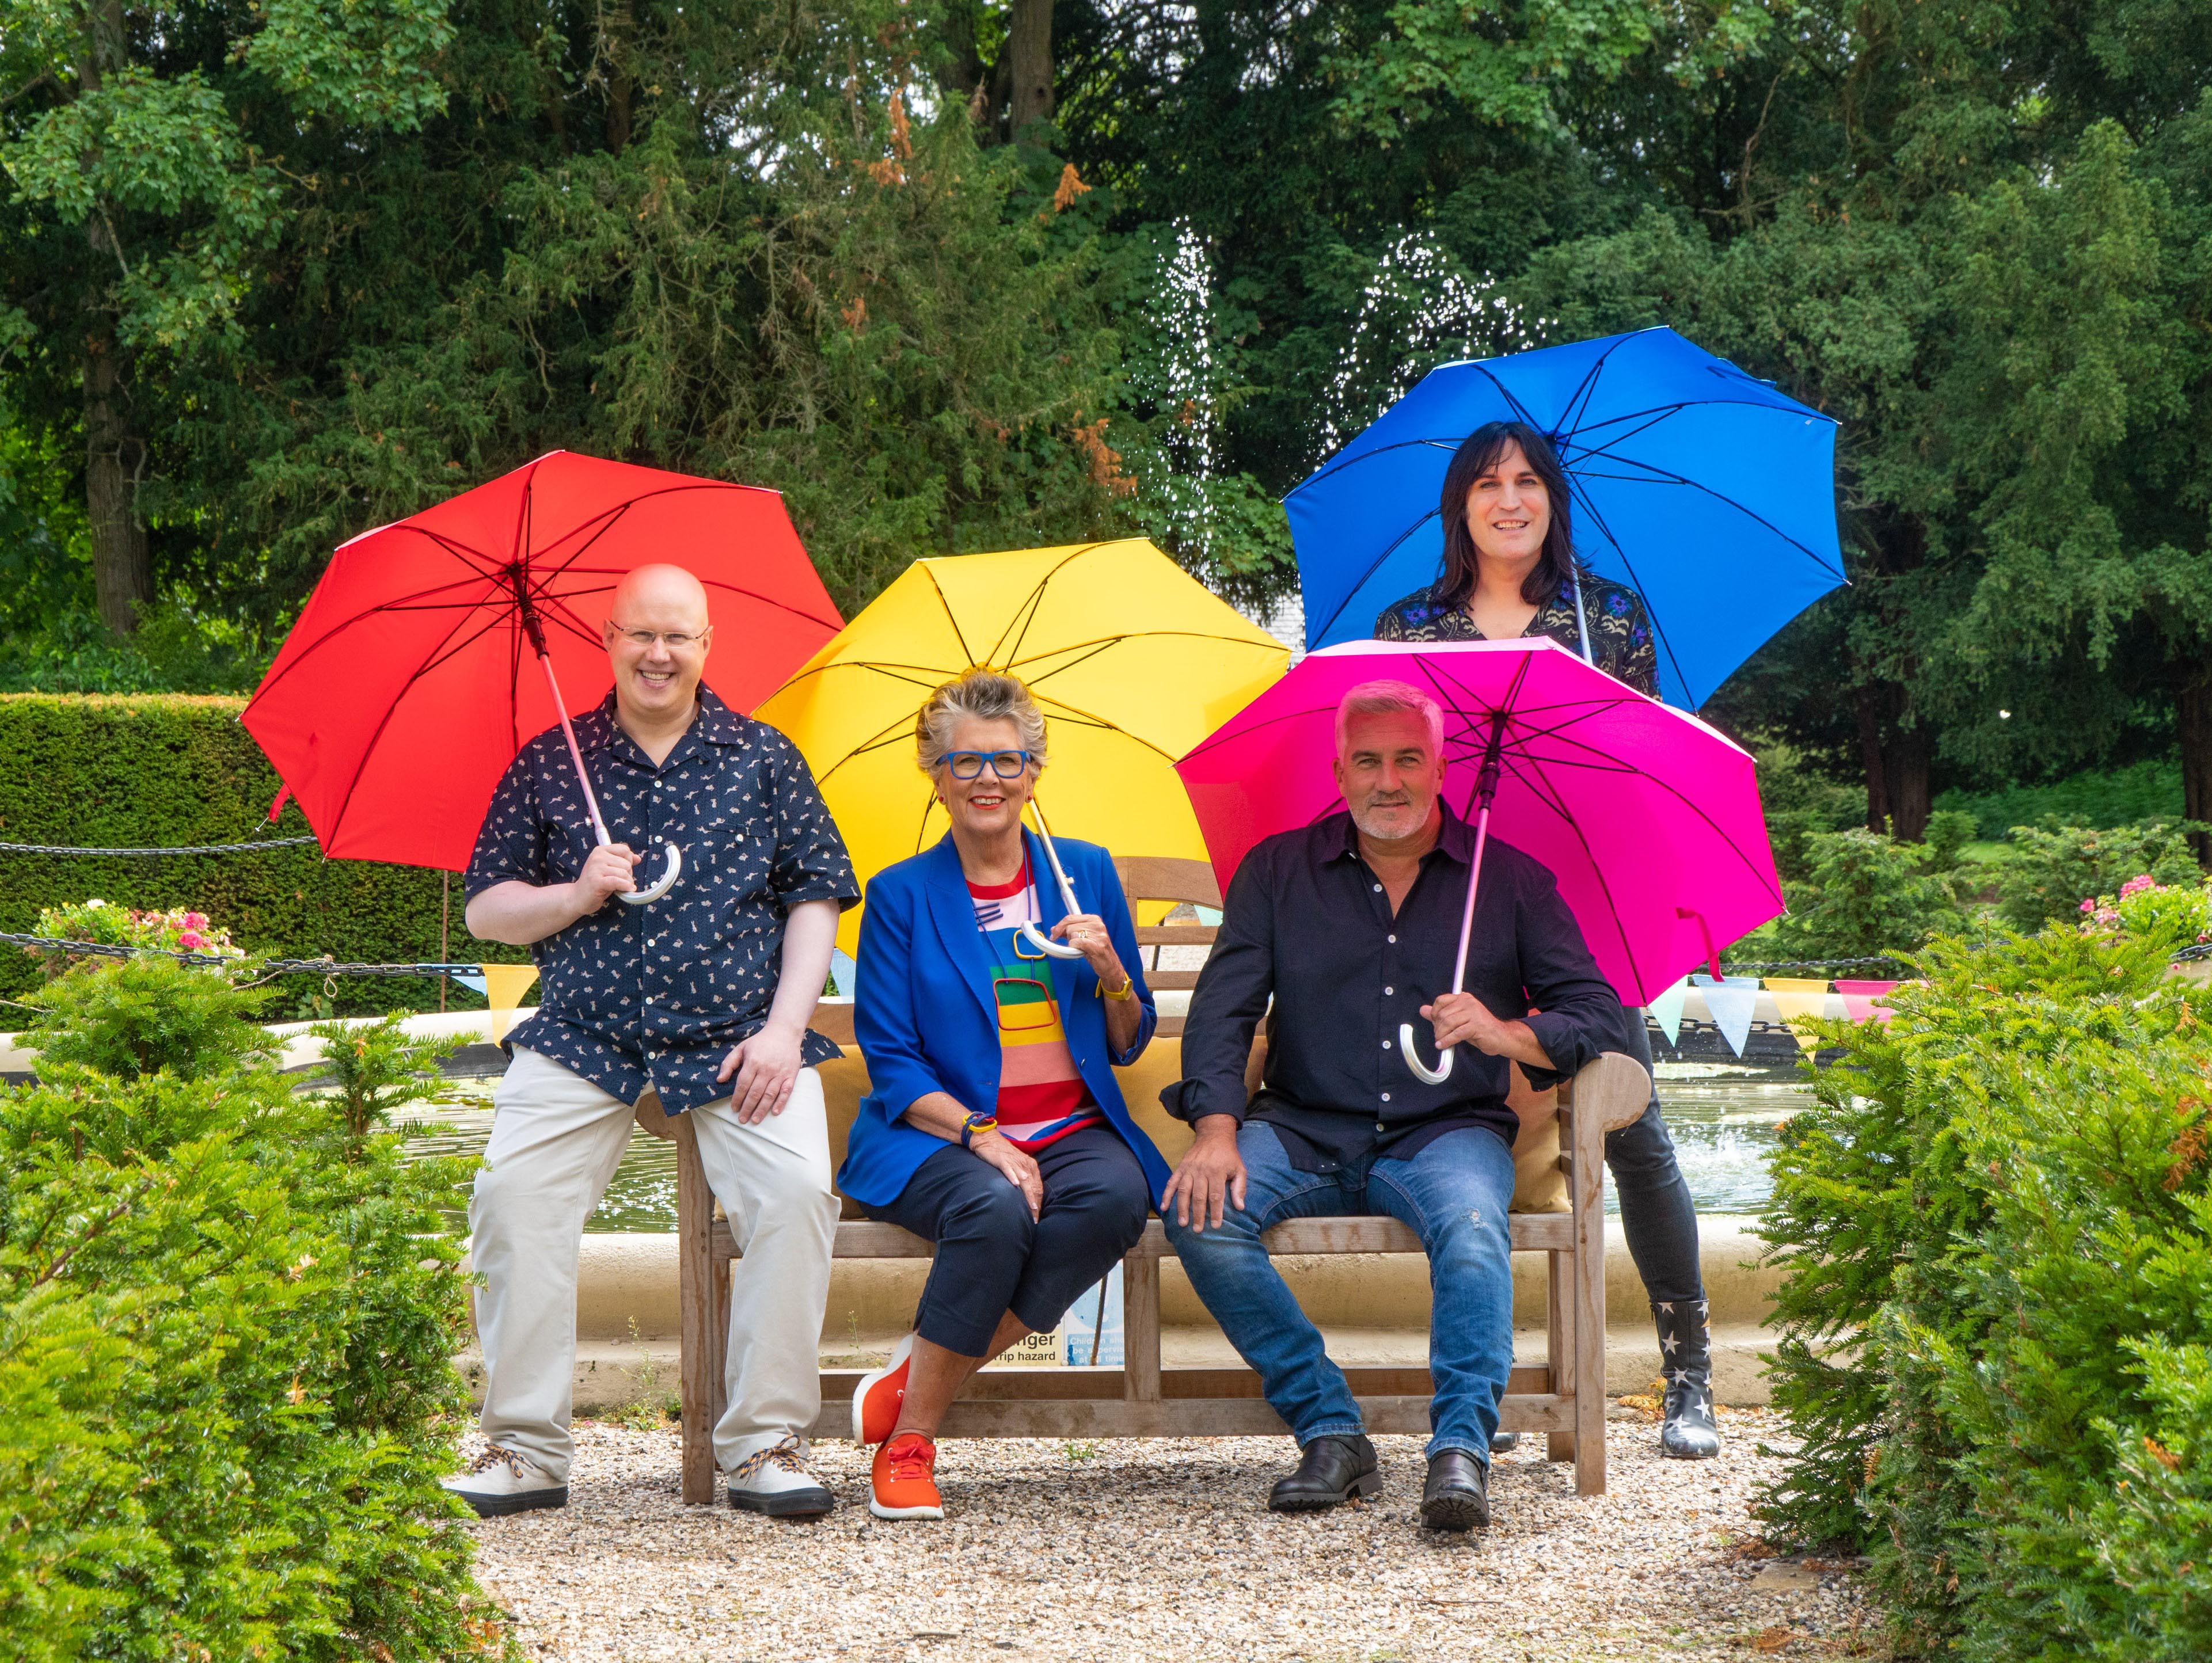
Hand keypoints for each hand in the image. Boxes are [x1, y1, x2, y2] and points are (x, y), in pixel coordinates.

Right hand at [572, 842, 640, 912]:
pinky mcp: (596, 881)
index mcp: (600, 851)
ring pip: (624, 873)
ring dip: (626, 883)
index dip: (629, 861)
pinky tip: (627, 890)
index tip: (623, 870)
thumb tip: (638, 858)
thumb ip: (622, 861)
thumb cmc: (595, 883)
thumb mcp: (609, 868)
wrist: (577, 897)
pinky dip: (625, 886)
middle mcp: (597, 857)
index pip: (625, 850)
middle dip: (628, 874)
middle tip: (618, 881)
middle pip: (627, 863)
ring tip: (618, 887)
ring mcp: (596, 868)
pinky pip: (618, 881)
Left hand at [717, 1021, 803, 1122]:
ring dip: (762, 1109)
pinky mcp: (791, 1075)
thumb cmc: (760, 1042)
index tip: (734, 1108)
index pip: (743, 1085)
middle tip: (742, 1119)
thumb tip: (720, 1080)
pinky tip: (774, 1112)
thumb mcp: (741, 1048)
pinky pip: (786, 1092)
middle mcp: (766, 1069)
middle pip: (755, 1093)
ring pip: (770, 1095)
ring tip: (755, 1120)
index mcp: (753, 1061)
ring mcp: (780, 1073)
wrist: (784, 1033)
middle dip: (747, 1108)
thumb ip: (729, 1063)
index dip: (737, 1098)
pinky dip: (781, 1103)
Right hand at [969, 1129, 1042, 1217]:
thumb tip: (1026, 1197)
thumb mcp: (1016, 1166)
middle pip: (1033, 1187)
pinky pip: (1009, 1169)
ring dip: (1028, 1196)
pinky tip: (1016, 1185)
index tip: (1037, 1216)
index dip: (1039, 1203)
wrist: (987, 1139)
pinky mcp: (1002, 1160)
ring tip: (1031, 1209)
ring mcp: (1014, 1162)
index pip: (1038, 1188)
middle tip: (1035, 1219)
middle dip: (1035, 1205)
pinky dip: (1013, 1177)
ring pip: (1024, 1181)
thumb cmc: (1002, 1155)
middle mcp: (1025, 1164)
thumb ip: (1022, 1179)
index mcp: (1031, 1166)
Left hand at [1051, 911, 1125, 988]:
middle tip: (1072, 945)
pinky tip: (1080, 951)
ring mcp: (1099, 935)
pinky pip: (1077, 943)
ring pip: (1072, 934)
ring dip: (1073, 944)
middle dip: (1067, 937)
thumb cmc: (1096, 951)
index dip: (1059, 926)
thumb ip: (1069, 932)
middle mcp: (1097, 924)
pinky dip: (1074, 948)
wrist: (1110, 966)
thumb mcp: (1082, 938)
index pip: (1071, 918)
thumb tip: (1054, 929)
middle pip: (1070, 926)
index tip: (1054, 933)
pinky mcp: (1098, 946)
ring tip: (1082, 949)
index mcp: (1094, 919)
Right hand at [1163, 1116, 1245, 1231]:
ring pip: (1183, 1191)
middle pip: (1198, 1196)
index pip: (1215, 1196)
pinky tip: (1164, 1207)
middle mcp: (1201, 1171)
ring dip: (1182, 1208)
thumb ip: (1239, 1188)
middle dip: (1197, 1214)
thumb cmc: (1228, 1156)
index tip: (1215, 1226)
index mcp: (1217, 1172)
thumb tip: (1240, 1207)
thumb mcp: (1240, 1169)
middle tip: (1197, 1229)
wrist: (1214, 1136)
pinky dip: (1166, 1195)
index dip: (1215, 1212)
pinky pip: (1171, 1182)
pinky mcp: (1180, 1167)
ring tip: (1182, 1223)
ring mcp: (1189, 1169)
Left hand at [1420, 991, 1508, 1053]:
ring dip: (1441, 1035)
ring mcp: (1473, 1013)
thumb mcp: (1458, 1020)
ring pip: (1448, 1023)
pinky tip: (1443, 1045)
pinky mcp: (1477, 1026)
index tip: (1434, 1023)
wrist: (1501, 1036)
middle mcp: (1468, 1002)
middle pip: (1443, 1014)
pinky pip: (1457, 1033)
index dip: (1433, 1013)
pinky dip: (1447, 1040)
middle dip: (1437, 1028)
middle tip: (1438, 1036)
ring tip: (1440, 1042)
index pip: (1441, 1000)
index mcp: (1463, 998)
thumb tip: (1422, 1010)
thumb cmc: (1479, 1029)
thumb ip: (1441, 1014)